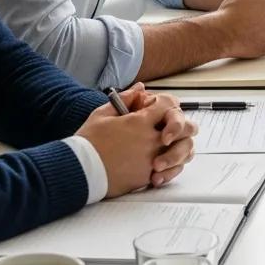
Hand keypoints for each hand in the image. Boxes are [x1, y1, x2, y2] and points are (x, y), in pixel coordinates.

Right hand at [76, 89, 196, 196]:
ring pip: (184, 151)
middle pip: (186, 128)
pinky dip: (170, 168)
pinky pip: (171, 172)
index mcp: (140, 122)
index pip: (168, 104)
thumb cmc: (87, 143)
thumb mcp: (102, 114)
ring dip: (181, 148)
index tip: (158, 109)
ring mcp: (151, 159)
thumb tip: (141, 89)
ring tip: (170, 148)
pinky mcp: (147, 176)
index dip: (166, 104)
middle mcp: (151, 140)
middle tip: (176, 129)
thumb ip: (125, 99)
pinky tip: (161, 166)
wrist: (78, 171)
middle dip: (184, 126)